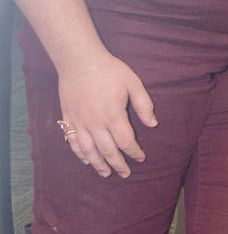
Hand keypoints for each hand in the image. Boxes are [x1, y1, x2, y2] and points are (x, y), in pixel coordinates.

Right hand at [56, 50, 156, 177]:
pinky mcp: (68, 117)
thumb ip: (144, 105)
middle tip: (126, 174)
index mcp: (114, 116)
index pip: (126, 142)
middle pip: (108, 151)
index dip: (135, 152)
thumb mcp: (134, 84)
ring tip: (106, 174)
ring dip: (98, 164)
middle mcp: (95, 123)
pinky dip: (80, 153)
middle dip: (118, 164)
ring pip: (89, 150)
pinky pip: (72, 141)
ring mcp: (80, 121)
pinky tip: (86, 160)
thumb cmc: (109, 70)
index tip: (141, 158)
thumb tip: (153, 124)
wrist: (78, 60)